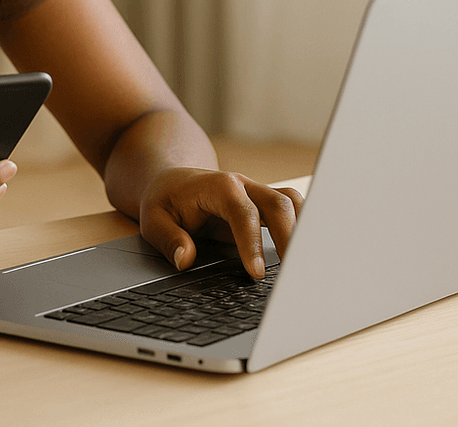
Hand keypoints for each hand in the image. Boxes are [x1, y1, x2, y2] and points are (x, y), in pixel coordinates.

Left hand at [137, 168, 304, 278]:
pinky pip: (293, 210)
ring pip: (292, 203)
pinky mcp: (265, 204)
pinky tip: (304, 255)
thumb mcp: (153, 219)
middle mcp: (243, 185)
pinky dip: (303, 228)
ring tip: (304, 266)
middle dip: (289, 238)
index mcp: (217, 187)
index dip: (251, 242)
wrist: (174, 181)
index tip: (256, 272)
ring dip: (303, 230)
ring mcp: (258, 193)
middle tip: (291, 275)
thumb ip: (168, 239)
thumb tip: (185, 259)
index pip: (242, 212)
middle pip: (278, 204)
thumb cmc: (166, 200)